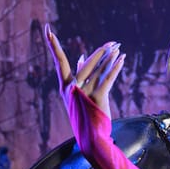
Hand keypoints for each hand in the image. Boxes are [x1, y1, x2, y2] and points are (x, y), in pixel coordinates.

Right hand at [43, 26, 124, 145]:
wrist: (91, 139)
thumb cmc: (85, 117)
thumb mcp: (77, 96)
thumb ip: (79, 75)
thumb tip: (81, 56)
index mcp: (65, 87)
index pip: (58, 61)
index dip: (53, 45)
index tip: (47, 29)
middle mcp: (73, 88)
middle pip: (88, 62)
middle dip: (102, 51)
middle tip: (113, 43)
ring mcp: (84, 93)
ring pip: (100, 69)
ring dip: (111, 57)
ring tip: (119, 47)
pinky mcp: (97, 98)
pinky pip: (108, 78)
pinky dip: (116, 68)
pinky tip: (122, 59)